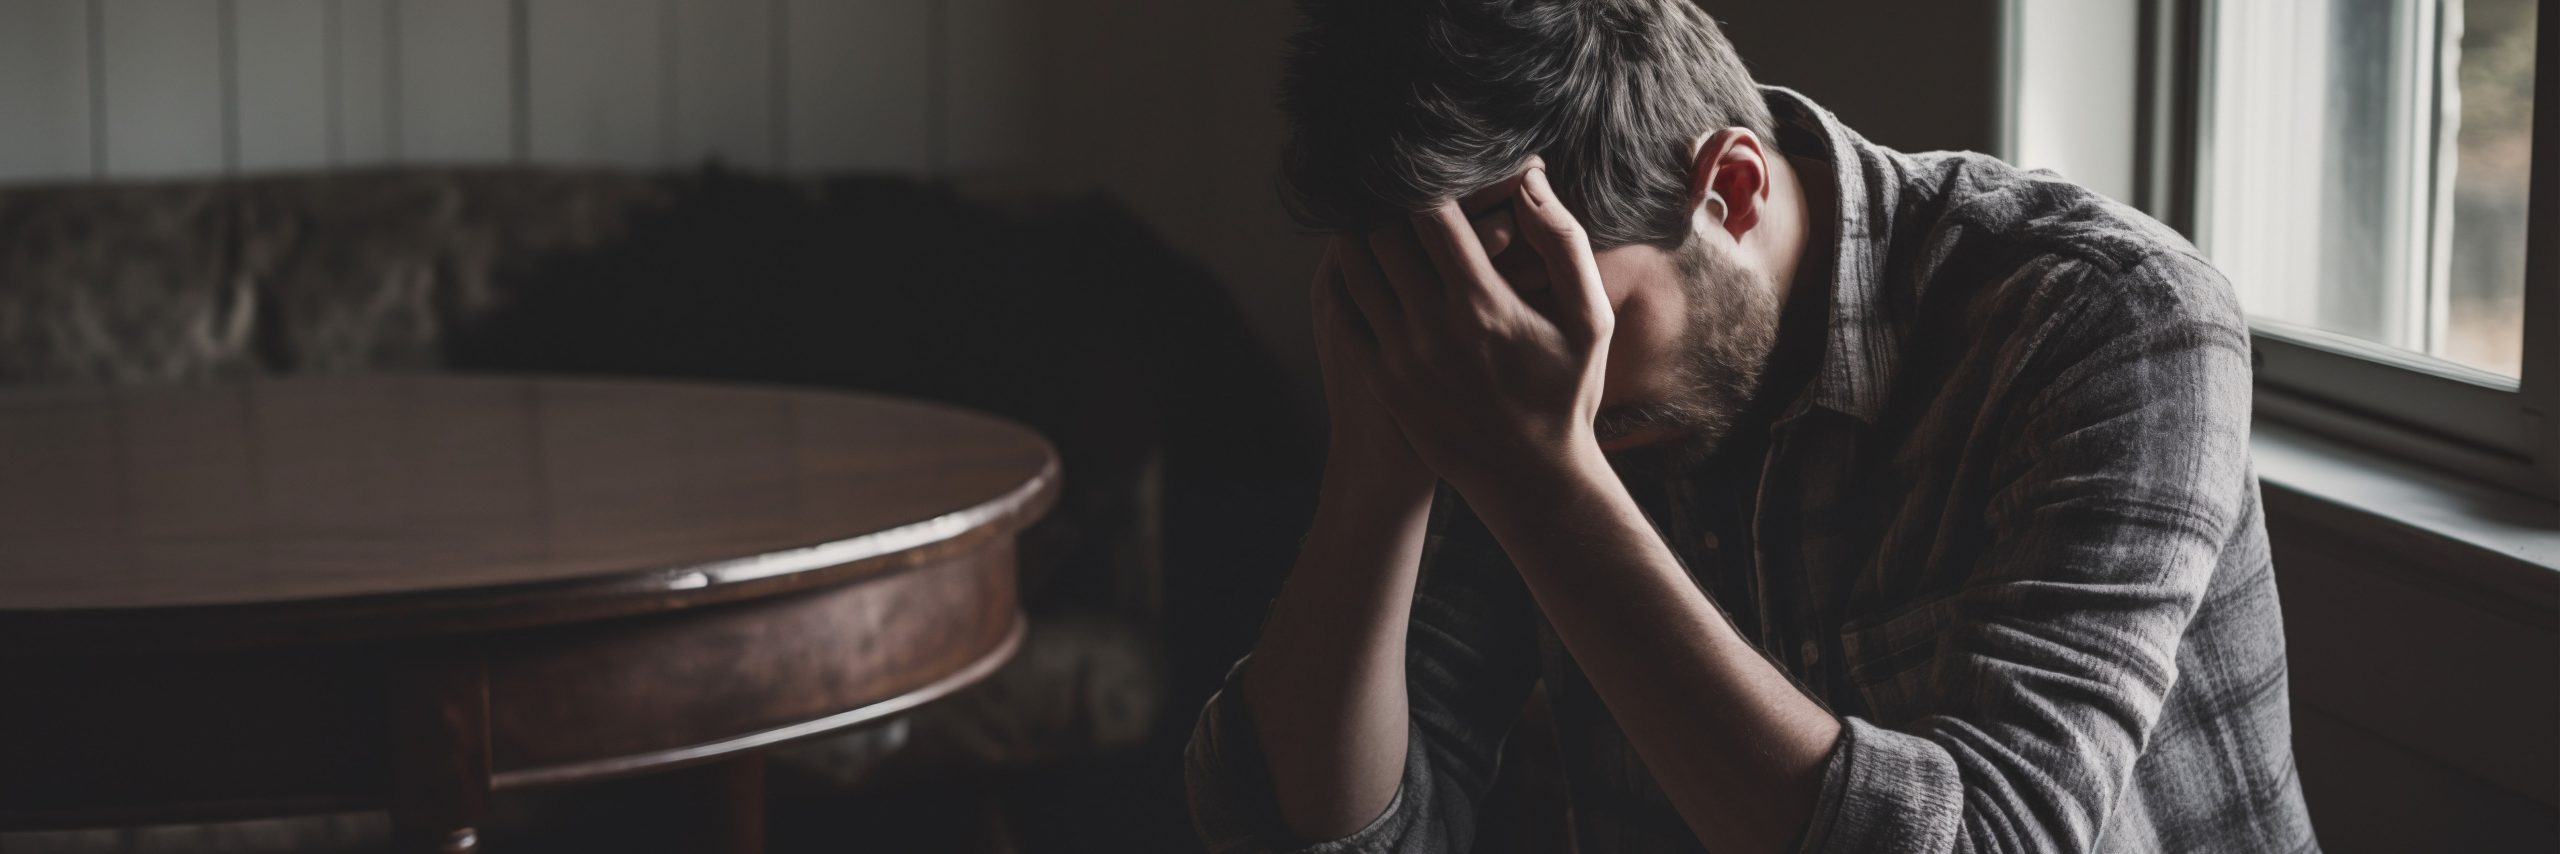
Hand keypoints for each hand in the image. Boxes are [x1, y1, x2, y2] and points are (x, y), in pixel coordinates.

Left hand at [1329, 165, 1615, 493]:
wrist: (1530, 478)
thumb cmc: (1566, 392)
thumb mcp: (1589, 319)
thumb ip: (1563, 243)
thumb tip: (1530, 180)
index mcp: (1483, 302)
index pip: (1429, 214)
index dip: (1424, 180)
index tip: (1427, 165)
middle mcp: (1432, 327)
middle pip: (1384, 233)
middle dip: (1389, 200)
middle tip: (1392, 179)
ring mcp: (1399, 355)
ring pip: (1356, 266)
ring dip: (1362, 232)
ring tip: (1374, 210)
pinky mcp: (1381, 379)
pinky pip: (1347, 309)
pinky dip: (1349, 277)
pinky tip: (1365, 261)